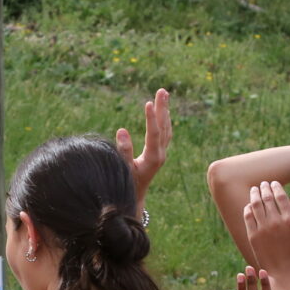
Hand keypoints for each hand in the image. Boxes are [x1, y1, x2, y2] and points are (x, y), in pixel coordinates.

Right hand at [115, 89, 171, 205]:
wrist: (136, 199)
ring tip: (163, 95)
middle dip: (162, 108)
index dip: (151, 118)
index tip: (148, 102)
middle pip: (164, 127)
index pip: (154, 133)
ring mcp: (162, 154)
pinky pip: (165, 134)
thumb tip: (122, 130)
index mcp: (153, 158)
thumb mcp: (124, 169)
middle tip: (162, 91)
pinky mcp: (159, 154)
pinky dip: (164, 120)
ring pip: (166, 129)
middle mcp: (161, 154)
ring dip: (165, 111)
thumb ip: (124, 151)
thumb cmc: (127, 185)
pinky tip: (162, 112)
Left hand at [244, 181, 289, 279]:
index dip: (276, 187)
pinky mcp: (253, 236)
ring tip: (254, 190)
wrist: (283, 271)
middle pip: (267, 198)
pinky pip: (248, 216)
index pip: (281, 197)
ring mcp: (263, 229)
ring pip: (256, 205)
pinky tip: (249, 205)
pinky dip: (248, 208)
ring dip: (254, 195)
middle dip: (264, 188)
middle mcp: (276, 222)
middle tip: (263, 184)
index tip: (273, 183)